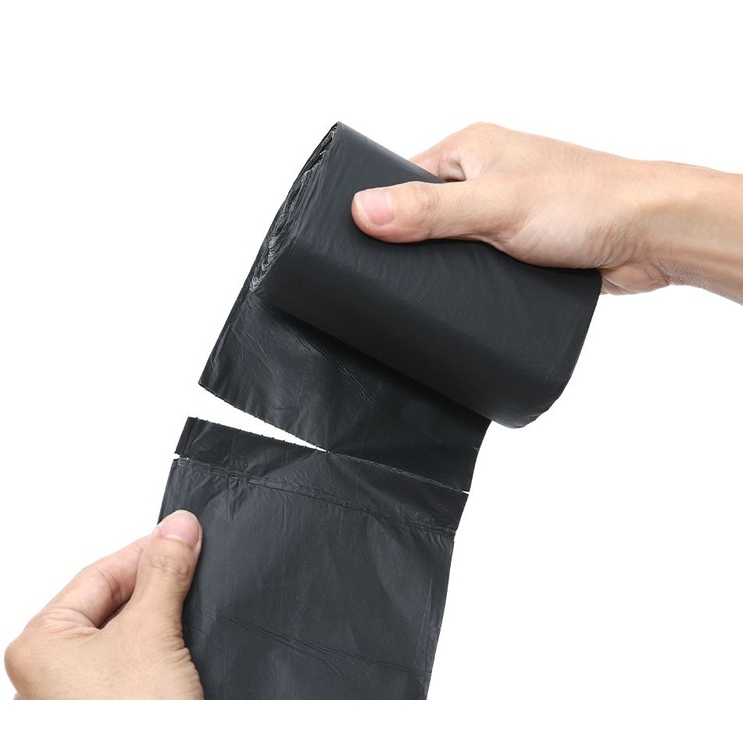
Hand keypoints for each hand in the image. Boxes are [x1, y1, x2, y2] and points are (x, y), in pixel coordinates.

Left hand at [5, 510, 203, 699]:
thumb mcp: (151, 634)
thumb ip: (165, 573)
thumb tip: (178, 527)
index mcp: (41, 643)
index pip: (99, 574)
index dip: (145, 550)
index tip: (183, 535)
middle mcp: (51, 671)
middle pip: (111, 603)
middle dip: (156, 583)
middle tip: (194, 562)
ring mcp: (80, 697)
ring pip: (126, 634)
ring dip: (162, 614)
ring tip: (194, 598)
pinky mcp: (111, 713)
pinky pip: (135, 662)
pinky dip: (162, 645)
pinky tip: (187, 639)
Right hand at [352, 123, 742, 301]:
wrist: (650, 236)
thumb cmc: (586, 201)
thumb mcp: (495, 206)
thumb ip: (430, 211)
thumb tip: (365, 210)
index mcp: (471, 149)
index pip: (403, 177)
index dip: (380, 209)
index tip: (359, 240)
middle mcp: (484, 177)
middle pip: (423, 214)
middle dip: (411, 245)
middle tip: (392, 275)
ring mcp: (501, 214)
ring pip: (449, 245)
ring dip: (444, 267)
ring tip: (428, 290)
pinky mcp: (517, 247)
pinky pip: (477, 266)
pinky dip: (469, 282)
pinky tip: (461, 299)